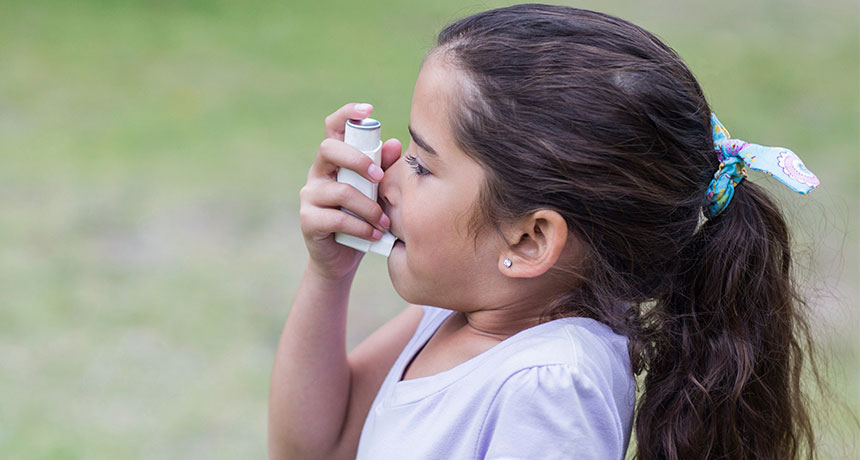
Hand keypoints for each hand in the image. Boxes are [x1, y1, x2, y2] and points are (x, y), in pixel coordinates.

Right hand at [299, 102, 401, 280]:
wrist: (344, 257)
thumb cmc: (363, 217)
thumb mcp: (377, 192)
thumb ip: (384, 168)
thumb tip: (395, 144)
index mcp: (335, 160)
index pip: (333, 127)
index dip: (347, 113)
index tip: (368, 109)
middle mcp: (318, 172)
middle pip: (330, 149)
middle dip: (358, 160)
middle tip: (380, 177)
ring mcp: (310, 195)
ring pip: (340, 191)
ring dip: (369, 206)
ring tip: (385, 222)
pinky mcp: (309, 220)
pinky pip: (337, 218)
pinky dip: (361, 227)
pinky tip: (375, 235)